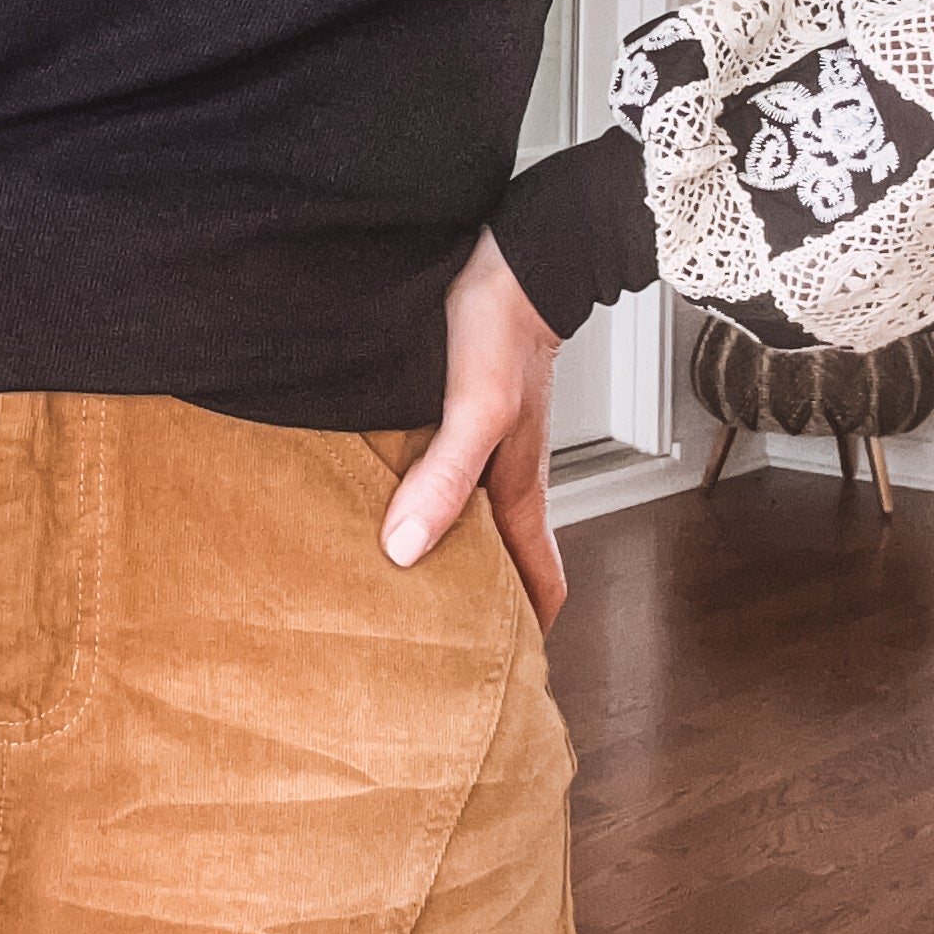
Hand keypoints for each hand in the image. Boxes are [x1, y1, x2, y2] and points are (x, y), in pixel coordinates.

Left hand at [380, 227, 566, 629]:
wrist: (518, 251)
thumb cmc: (503, 323)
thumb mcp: (475, 407)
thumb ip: (444, 476)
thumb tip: (408, 550)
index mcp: (518, 488)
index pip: (541, 582)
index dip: (530, 633)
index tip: (505, 681)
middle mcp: (507, 475)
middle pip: (505, 559)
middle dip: (485, 607)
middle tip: (439, 647)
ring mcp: (491, 444)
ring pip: (477, 519)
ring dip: (454, 554)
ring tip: (408, 587)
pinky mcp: (466, 412)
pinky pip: (452, 476)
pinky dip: (432, 502)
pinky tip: (392, 499)